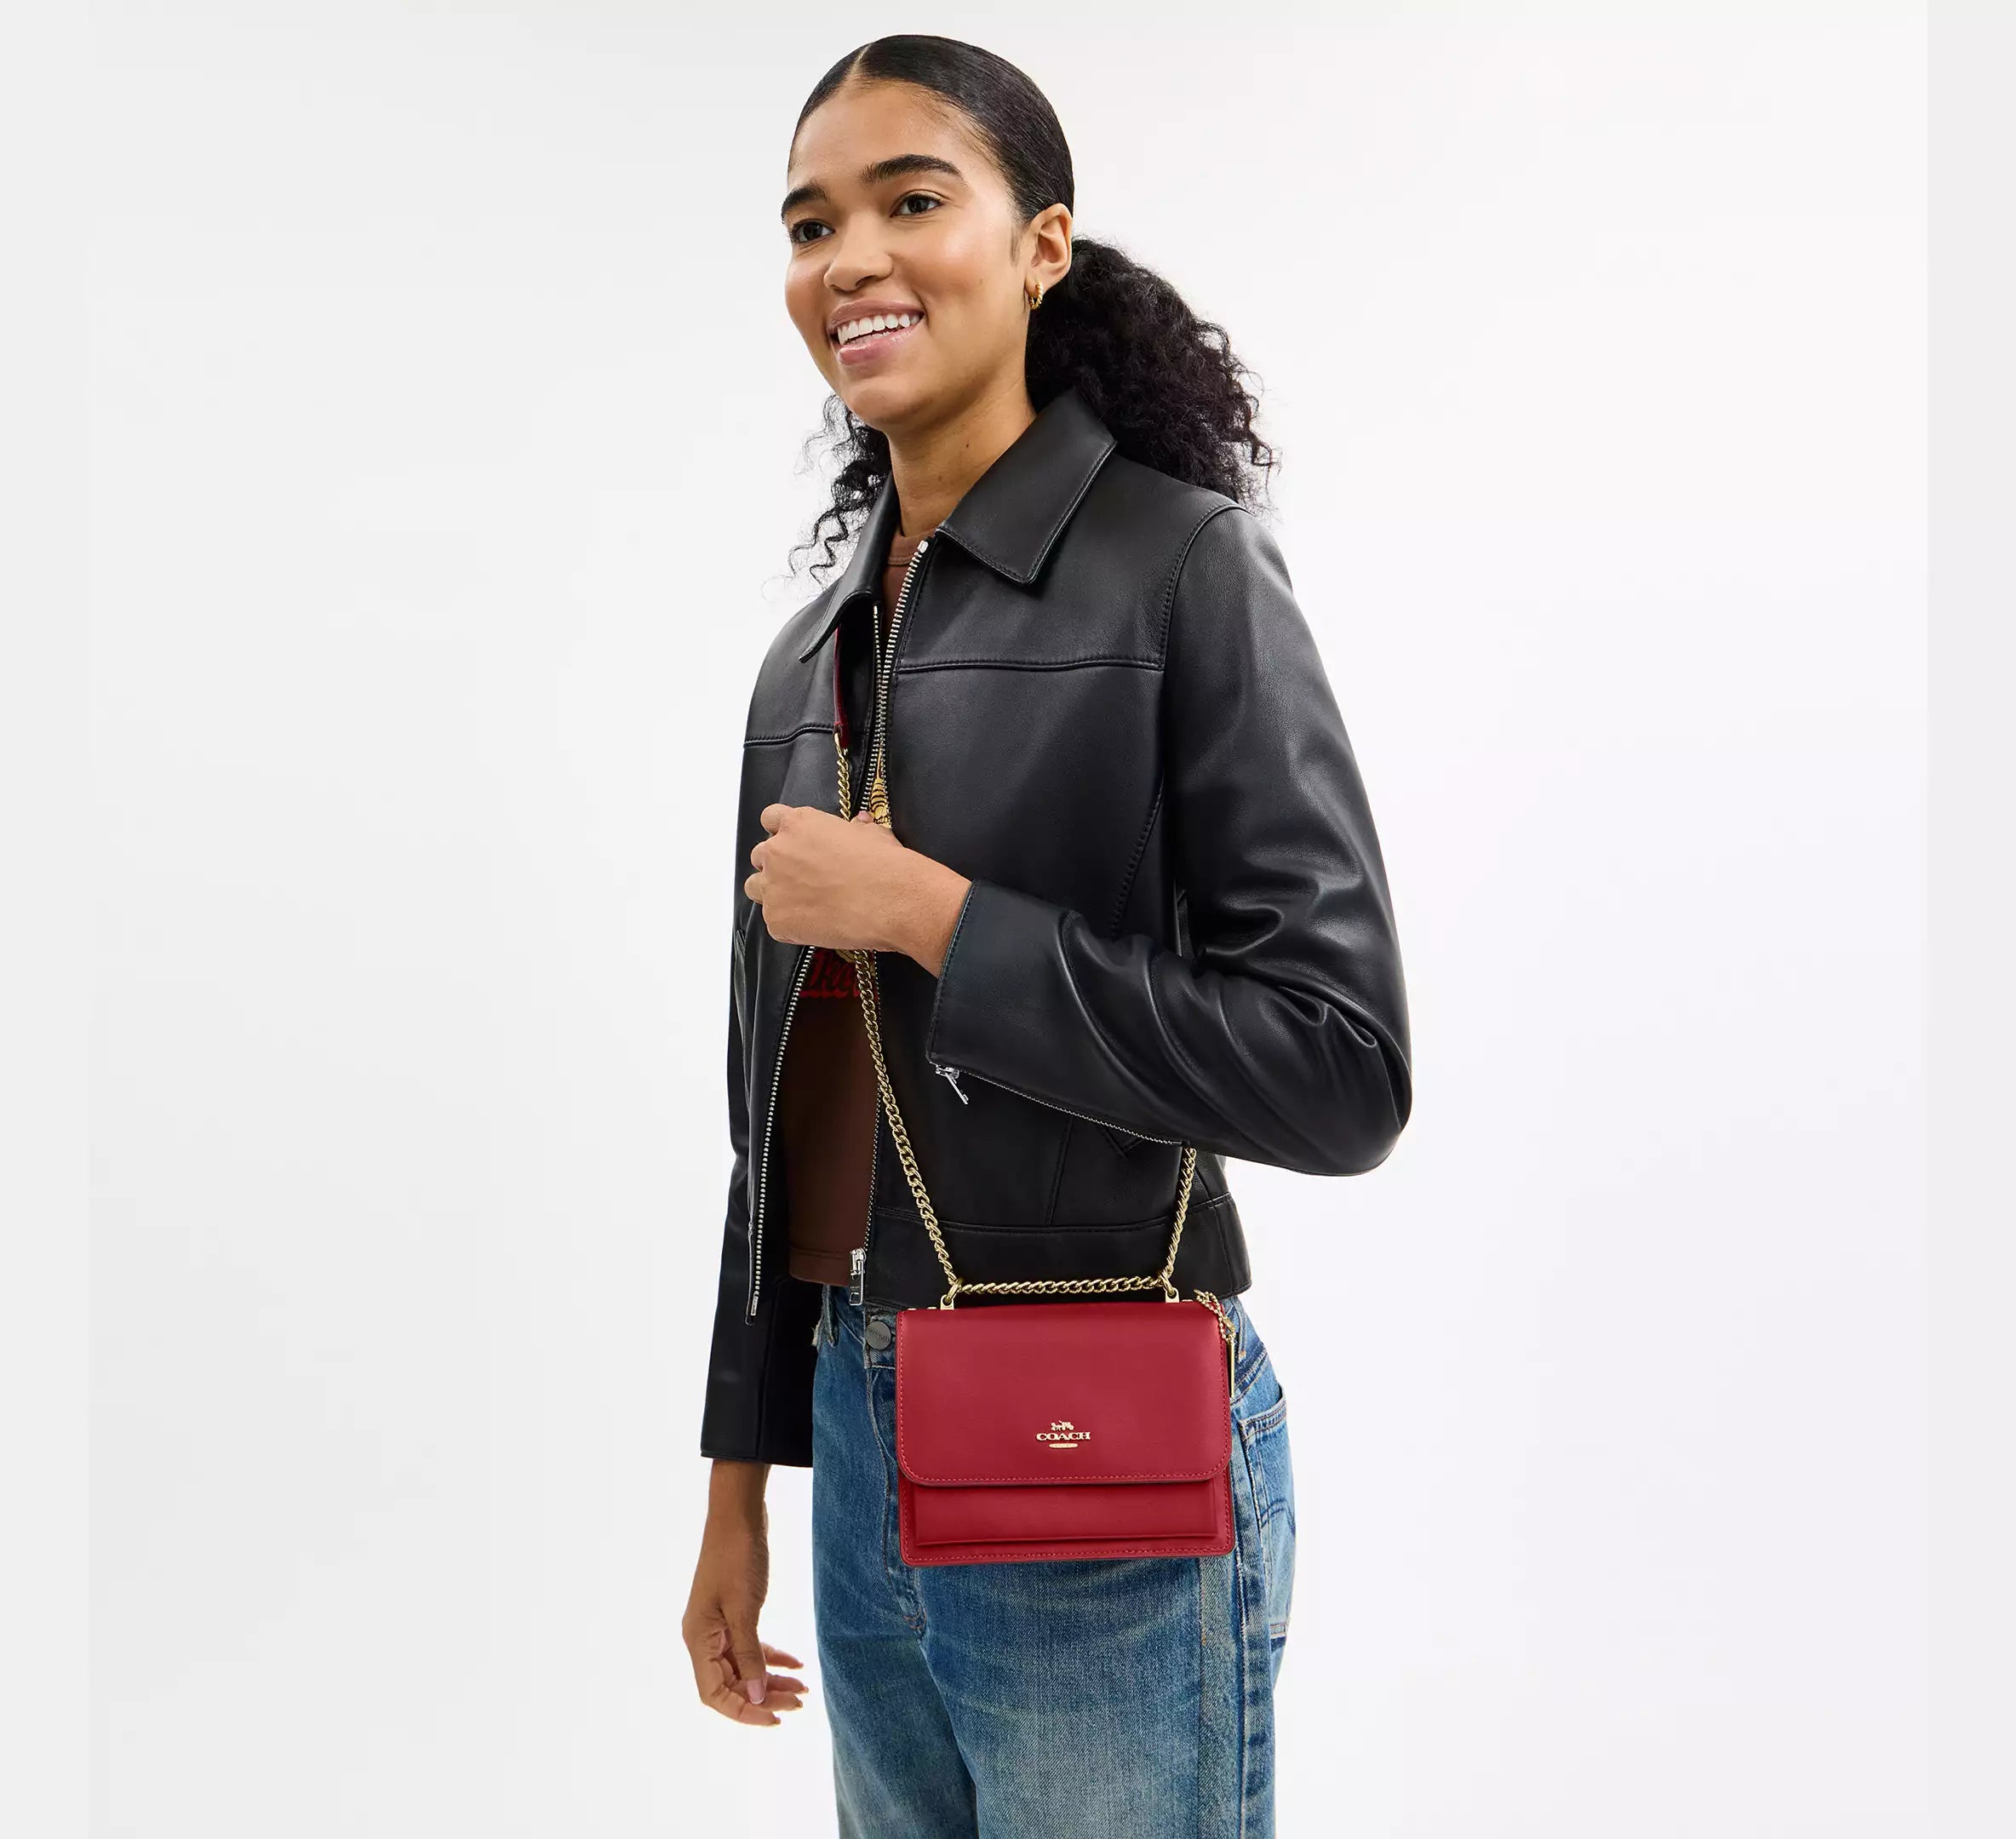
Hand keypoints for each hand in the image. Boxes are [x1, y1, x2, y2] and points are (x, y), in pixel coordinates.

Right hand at [683, 1498, 808, 1728]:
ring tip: (802, 1689)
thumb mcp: (745, 1608)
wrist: (738, 1513)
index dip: (743, 1711)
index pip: (715, 1694)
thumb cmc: (736, 1555)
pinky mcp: (734, 1613)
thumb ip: (750, 1655)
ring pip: (743, 1667)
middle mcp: (703, 1637)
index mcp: (698, 1639)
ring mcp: (718, 1625)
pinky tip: (797, 1664)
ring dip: (771, 1679)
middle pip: (731, 1683)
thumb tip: (757, 1697)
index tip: (775, 1718)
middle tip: (799, 1703)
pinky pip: (750, 1646)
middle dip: (764, 1696)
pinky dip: (772, 1657)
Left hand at [745, 803, 908, 951]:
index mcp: (798, 824)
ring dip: (772, 893)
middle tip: (801, 878)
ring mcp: (773, 887)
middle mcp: (778, 851)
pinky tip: (814, 925)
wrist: (890, 901)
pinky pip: (773, 921)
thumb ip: (856, 828)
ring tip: (801, 903)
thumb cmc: (883, 864)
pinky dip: (789, 924)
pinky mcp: (777, 920)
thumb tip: (859, 824)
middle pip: (759, 855)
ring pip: (755, 887)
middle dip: (776, 865)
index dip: (782, 832)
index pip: (771, 818)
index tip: (794, 843)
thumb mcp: (872, 834)